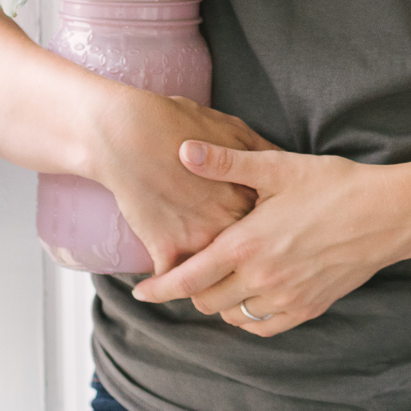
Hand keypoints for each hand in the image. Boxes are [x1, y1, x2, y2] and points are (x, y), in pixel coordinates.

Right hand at [86, 93, 278, 278]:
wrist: (128, 133)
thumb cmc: (179, 123)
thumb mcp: (231, 128)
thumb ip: (259, 151)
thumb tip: (281, 161)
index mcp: (249, 194)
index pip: (269, 227)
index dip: (264, 233)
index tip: (262, 238)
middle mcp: (230, 221)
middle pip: (245, 257)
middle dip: (243, 265)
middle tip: (239, 270)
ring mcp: (199, 238)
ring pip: (213, 277)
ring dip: (209, 283)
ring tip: (206, 287)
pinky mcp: (167, 249)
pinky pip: (174, 282)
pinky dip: (167, 285)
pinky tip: (163, 285)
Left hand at [131, 141, 410, 335]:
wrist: (390, 214)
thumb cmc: (335, 185)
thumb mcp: (279, 167)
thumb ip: (227, 163)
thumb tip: (184, 150)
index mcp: (247, 244)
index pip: (188, 278)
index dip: (159, 288)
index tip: (140, 292)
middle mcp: (262, 278)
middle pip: (206, 301)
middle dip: (192, 289)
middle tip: (191, 269)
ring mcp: (287, 298)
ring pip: (233, 316)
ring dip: (220, 302)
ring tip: (222, 278)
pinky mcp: (309, 308)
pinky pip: (264, 326)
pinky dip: (250, 316)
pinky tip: (253, 294)